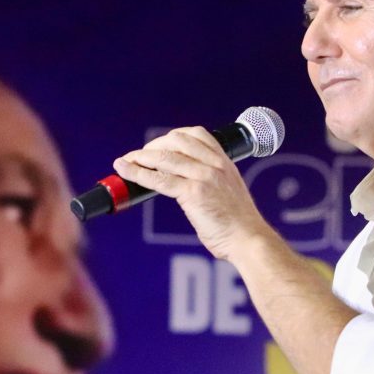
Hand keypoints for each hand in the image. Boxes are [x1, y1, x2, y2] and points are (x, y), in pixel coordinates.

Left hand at [113, 127, 266, 259]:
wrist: (248, 239)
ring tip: (125, 162)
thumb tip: (181, 181)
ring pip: (164, 158)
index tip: (159, 146)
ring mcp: (205, 177)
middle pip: (176, 141)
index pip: (197, 134)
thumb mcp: (228, 191)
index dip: (172, 137)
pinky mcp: (194, 193)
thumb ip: (210, 181)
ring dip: (140, 158)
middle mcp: (215, 164)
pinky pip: (160, 180)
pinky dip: (139, 174)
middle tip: (138, 156)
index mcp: (224, 162)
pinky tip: (127, 172)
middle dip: (152, 146)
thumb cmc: (238, 223)